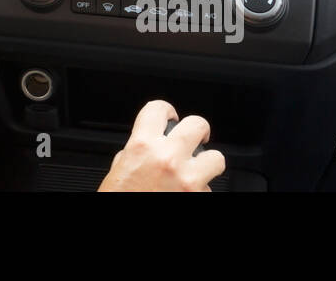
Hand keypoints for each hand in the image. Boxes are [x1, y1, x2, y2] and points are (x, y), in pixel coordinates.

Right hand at [98, 100, 224, 191]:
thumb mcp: (119, 170)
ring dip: (208, 164)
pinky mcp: (198, 197)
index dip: (166, 110)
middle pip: (197, 124)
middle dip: (198, 131)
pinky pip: (211, 189)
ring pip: (216, 157)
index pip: (159, 108)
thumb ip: (135, 152)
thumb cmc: (119, 198)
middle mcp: (168, 157)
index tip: (170, 115)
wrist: (121, 227)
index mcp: (142, 146)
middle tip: (195, 138)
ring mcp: (187, 179)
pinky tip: (190, 194)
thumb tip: (147, 147)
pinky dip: (203, 191)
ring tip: (199, 170)